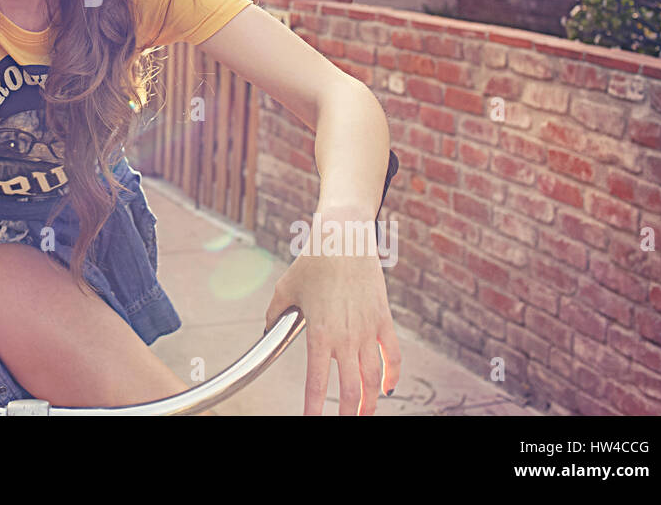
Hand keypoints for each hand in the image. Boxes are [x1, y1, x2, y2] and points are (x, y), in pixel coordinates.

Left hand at [264, 219, 399, 414]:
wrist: (344, 237)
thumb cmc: (313, 261)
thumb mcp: (285, 289)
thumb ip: (275, 314)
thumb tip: (268, 329)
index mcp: (320, 334)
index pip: (318, 382)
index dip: (314, 407)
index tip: (311, 420)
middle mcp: (346, 337)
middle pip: (351, 389)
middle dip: (348, 413)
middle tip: (343, 422)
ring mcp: (368, 330)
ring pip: (374, 378)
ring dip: (370, 401)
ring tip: (364, 413)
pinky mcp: (383, 319)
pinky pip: (392, 355)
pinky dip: (392, 374)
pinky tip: (388, 387)